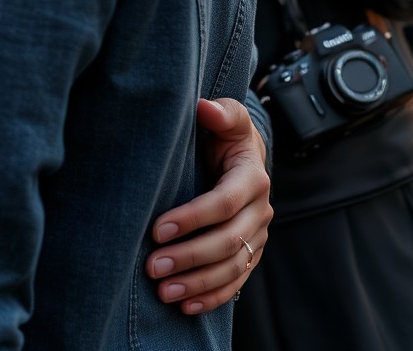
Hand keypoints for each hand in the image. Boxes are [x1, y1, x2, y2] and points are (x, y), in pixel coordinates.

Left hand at [145, 97, 272, 313]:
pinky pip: (236, 281)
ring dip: (198, 283)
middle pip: (228, 241)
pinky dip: (213, 296)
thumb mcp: (229, 118)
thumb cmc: (227, 134)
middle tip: (153, 267)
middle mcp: (260, 210)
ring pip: (232, 267)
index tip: (157, 230)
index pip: (223, 203)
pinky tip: (186, 306)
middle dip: (190, 257)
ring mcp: (258, 235)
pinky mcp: (252, 253)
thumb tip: (204, 107)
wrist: (243, 156)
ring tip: (163, 291)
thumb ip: (221, 112)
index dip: (192, 218)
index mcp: (252, 177)